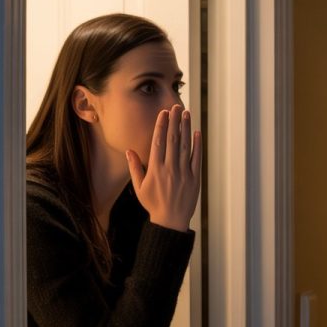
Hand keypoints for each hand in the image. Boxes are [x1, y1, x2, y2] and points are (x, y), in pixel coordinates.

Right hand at [126, 105, 201, 230]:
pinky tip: (197, 132)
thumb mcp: (139, 188)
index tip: (164, 113)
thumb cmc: (153, 204)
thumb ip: (135, 168)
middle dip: (175, 122)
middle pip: (172, 140)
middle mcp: (170, 169)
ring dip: (186, 128)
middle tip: (176, 106)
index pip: (158, 143)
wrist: (171, 221)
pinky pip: (196, 159)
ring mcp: (183, 173)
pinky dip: (197, 145)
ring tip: (186, 114)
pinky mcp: (194, 179)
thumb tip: (129, 150)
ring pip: (185, 146)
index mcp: (155, 170)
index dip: (161, 126)